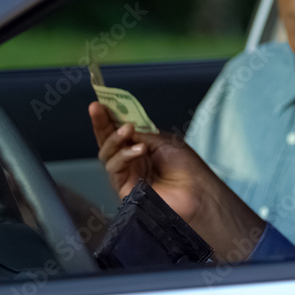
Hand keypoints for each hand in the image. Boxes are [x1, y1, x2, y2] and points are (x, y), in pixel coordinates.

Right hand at [89, 102, 265, 259]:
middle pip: (108, 142)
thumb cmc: (187, 167)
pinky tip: (138, 150)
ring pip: (107, 155)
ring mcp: (127, 176)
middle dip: (101, 124)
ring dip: (115, 139)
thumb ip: (140, 134)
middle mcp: (132, 162)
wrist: (197, 191)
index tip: (101, 103)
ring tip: (127, 130)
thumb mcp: (163, 141)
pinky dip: (124, 156)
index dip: (110, 118)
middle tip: (96, 109)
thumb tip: (122, 126)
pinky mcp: (124, 189)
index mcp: (142, 148)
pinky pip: (115, 169)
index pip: (121, 132)